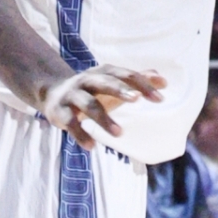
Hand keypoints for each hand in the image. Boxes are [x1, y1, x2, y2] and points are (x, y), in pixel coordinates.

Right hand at [41, 64, 164, 147]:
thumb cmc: (93, 90)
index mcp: (104, 72)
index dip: (143, 85)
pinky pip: (71, 123)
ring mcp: (73, 95)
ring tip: (120, 134)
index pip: (126, 75)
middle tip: (137, 100)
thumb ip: (137, 81)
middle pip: (106, 83)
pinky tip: (91, 146)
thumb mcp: (113, 84)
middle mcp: (88, 80)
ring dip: (104, 119)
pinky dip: (81, 134)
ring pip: (89, 105)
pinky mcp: (60, 112)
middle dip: (121, 90)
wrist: (53, 93)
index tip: (161, 98)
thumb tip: (163, 81)